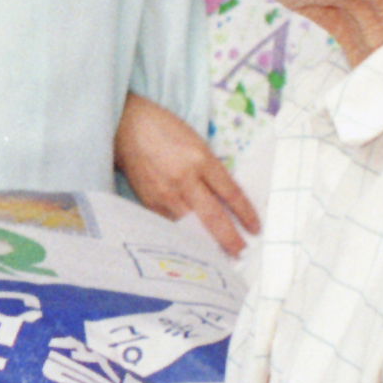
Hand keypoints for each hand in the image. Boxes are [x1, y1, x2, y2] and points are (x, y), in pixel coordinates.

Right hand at [113, 94, 258, 255]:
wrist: (127, 127)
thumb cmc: (166, 130)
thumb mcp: (197, 143)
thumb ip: (211, 170)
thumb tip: (226, 200)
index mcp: (200, 160)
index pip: (231, 193)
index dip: (246, 214)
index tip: (255, 229)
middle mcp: (184, 179)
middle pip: (213, 217)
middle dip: (230, 239)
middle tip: (241, 252)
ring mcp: (165, 194)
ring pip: (191, 227)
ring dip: (207, 242)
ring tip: (219, 254)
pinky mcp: (150, 202)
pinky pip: (172, 224)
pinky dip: (184, 235)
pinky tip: (193, 244)